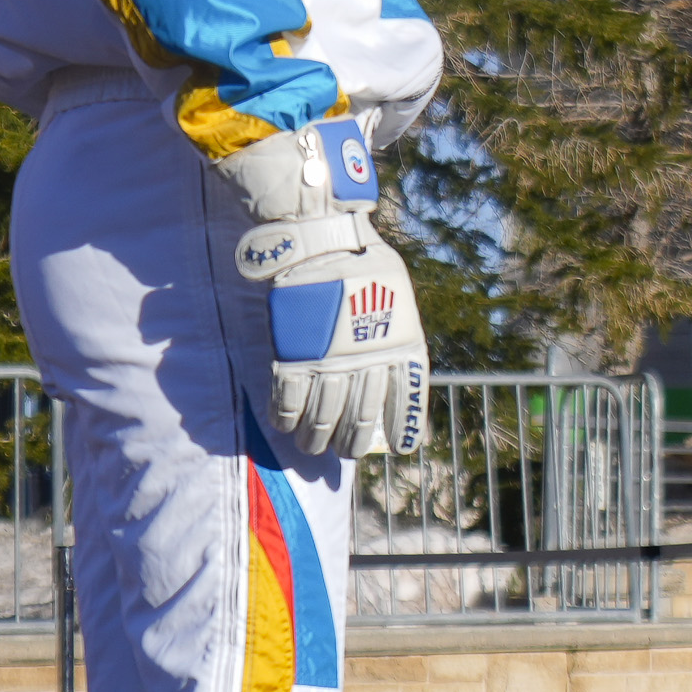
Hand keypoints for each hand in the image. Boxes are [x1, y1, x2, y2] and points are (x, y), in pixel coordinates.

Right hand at [218, 120, 431, 458]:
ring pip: (323, 417)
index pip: (407, 399)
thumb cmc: (362, 258)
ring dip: (318, 437)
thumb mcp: (396, 292)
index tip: (401, 447)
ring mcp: (329, 361)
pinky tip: (285, 428)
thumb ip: (396, 326)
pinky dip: (285, 418)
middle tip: (347, 452)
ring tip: (315, 447)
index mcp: (400, 346)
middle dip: (353, 440)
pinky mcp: (293, 355)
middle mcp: (368, 362)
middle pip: (360, 417)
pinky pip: (287, 400)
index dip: (404, 426)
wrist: (322, 238)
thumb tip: (397, 356)